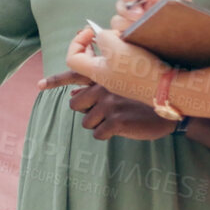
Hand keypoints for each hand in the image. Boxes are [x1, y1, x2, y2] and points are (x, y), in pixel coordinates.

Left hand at [40, 73, 174, 139]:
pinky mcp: (116, 121)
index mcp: (104, 76)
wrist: (170, 104)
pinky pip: (99, 134)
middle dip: (85, 111)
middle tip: (103, 112)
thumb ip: (97, 86)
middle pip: (75, 104)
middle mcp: (103, 86)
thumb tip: (73, 94)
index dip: (55, 80)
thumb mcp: (121, 82)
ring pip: (87, 122)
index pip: (74, 74)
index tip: (40, 85)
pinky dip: (107, 135)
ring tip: (117, 119)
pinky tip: (122, 128)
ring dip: (99, 124)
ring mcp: (109, 104)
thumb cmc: (144, 95)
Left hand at [63, 23, 168, 102]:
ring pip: (105, 65)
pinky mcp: (134, 86)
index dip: (77, 41)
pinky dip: (125, 58)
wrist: (169, 88)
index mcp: (96, 72)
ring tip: (122, 43)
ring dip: (110, 51)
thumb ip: (103, 37)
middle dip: (93, 46)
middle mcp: (105, 81)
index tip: (92, 32)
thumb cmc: (142, 68)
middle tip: (105, 36)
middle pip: (86, 65)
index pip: (72, 59)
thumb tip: (102, 37)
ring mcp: (119, 85)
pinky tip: (136, 52)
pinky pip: (122, 70)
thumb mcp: (117, 46)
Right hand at [110, 0, 189, 32]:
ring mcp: (132, 25)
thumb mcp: (180, 0)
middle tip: (140, 15)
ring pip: (117, 22)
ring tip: (140, 29)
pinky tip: (135, 39)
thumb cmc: (185, 19)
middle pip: (121, 5)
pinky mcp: (131, 40)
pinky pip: (120, 37)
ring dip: (126, 24)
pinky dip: (124, 37)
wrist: (191, 40)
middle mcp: (136, 10)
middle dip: (128, 9)